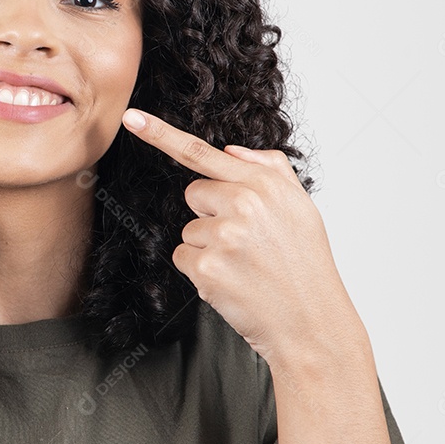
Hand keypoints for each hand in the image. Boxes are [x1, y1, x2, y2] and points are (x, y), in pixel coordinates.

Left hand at [121, 108, 361, 370]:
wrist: (313, 325)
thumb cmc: (305, 267)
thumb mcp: (301, 209)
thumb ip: (271, 170)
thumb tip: (231, 151)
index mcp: (266, 184)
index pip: (202, 153)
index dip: (160, 134)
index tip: (131, 118)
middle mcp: (244, 203)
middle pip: (194, 194)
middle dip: (212, 215)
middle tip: (247, 243)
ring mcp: (224, 235)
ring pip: (189, 230)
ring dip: (209, 248)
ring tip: (246, 267)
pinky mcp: (207, 266)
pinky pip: (182, 257)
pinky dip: (200, 272)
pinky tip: (232, 282)